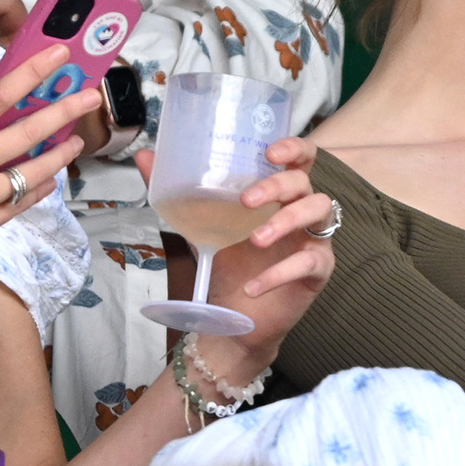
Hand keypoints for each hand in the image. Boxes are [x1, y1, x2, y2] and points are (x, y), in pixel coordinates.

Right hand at [0, 44, 100, 242]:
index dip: (31, 73)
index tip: (59, 55)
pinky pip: (24, 200)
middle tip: (90, 97)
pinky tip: (50, 178)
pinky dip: (40, 188)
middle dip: (64, 111)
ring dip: (60, 154)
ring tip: (75, 141)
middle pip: (28, 132)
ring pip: (35, 171)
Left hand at [137, 136, 334, 370]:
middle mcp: (300, 210)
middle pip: (305, 182)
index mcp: (279, 195)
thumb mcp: (198, 226)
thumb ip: (180, 194)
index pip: (300, 158)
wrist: (234, 318)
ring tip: (255, 240)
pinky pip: (310, 262)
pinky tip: (252, 286)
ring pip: (318, 212)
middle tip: (246, 201)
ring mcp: (313, 238)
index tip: (269, 152)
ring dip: (286, 220)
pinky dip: (280, 273)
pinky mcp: (319, 270)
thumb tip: (145, 156)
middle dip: (277, 186)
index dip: (293, 148)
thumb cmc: (226, 265)